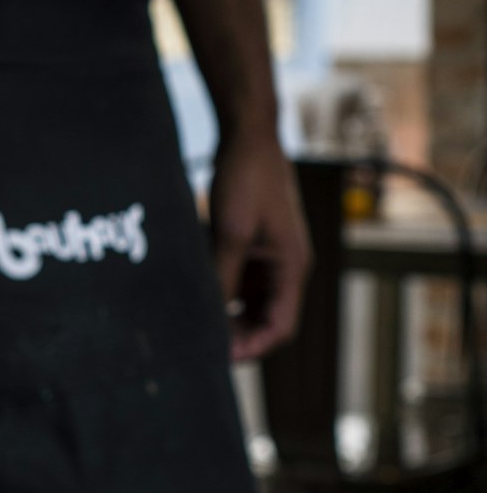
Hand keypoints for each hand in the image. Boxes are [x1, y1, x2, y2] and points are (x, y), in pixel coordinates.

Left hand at [209, 133, 310, 361]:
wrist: (249, 136)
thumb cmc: (246, 179)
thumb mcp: (229, 233)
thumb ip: (222, 277)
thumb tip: (209, 316)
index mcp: (292, 267)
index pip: (280, 327)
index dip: (253, 347)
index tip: (222, 357)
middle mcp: (287, 267)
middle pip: (268, 320)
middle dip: (240, 336)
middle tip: (204, 343)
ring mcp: (272, 257)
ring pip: (255, 303)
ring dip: (231, 317)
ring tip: (199, 323)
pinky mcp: (256, 246)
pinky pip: (244, 282)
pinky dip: (226, 294)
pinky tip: (200, 296)